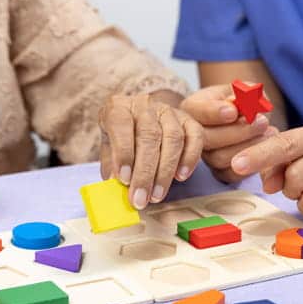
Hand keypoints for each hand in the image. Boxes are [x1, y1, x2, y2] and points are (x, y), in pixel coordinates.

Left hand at [98, 93, 202, 208]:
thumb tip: (116, 184)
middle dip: (145, 172)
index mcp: (119, 107)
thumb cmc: (122, 136)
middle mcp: (144, 104)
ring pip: (173, 138)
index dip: (123, 152)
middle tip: (140, 199)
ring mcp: (169, 111)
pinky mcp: (188, 119)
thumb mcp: (108, 147)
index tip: (124, 179)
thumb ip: (111, 163)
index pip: (120, 124)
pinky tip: (181, 177)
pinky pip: (195, 137)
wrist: (142, 118)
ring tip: (157, 195)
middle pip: (149, 136)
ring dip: (165, 171)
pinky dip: (189, 159)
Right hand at [180, 85, 274, 183]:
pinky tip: (264, 148)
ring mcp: (204, 155)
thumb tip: (245, 101)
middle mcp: (192, 133)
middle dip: (237, 131)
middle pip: (207, 138)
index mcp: (193, 108)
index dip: (214, 112)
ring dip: (248, 146)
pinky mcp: (217, 171)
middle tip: (262, 122)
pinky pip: (230, 174)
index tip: (233, 111)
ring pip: (219, 158)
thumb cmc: (242, 100)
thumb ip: (246, 91)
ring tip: (269, 133)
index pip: (197, 111)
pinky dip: (250, 164)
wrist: (246, 118)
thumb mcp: (243, 89)